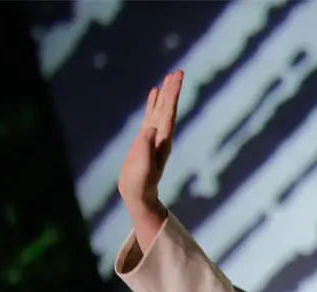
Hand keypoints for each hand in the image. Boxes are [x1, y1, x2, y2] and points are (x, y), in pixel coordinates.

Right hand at [118, 70, 183, 211]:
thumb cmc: (139, 184)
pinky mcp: (145, 138)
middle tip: (178, 72)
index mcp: (162, 140)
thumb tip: (150, 128)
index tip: (177, 79)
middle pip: (168, 108)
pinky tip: (154, 92)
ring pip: (161, 109)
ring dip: (165, 93)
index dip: (173, 95)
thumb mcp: (141, 167)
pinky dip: (153, 103)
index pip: (169, 113)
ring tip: (169, 77)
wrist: (138, 195)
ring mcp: (154, 136)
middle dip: (172, 90)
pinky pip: (150, 115)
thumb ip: (145, 148)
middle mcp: (161, 136)